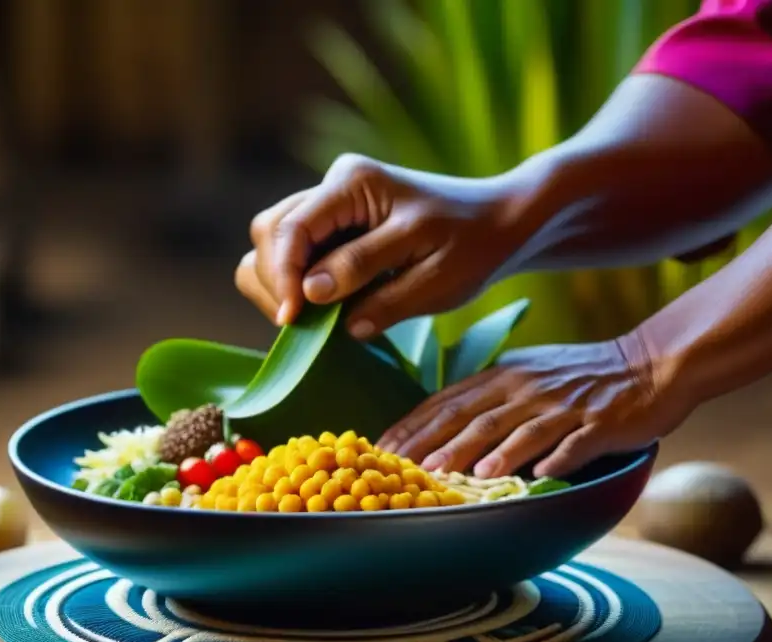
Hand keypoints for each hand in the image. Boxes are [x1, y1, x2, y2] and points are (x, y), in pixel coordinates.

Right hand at [235, 153, 519, 336]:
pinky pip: (293, 253)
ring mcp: (332, 206)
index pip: (291, 228)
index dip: (282, 276)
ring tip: (309, 321)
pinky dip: (293, 283)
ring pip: (271, 241)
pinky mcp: (335, 228)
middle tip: (304, 328)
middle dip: (275, 281)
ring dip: (278, 283)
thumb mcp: (431, 269)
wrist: (501, 226)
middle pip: (270, 231)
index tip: (292, 322)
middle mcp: (334, 187)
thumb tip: (313, 298)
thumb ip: (369, 277)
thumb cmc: (473, 245)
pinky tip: (319, 310)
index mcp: (353, 183)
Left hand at [378, 335, 690, 477]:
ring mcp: (564, 404)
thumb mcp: (527, 376)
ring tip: (455, 475)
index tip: (381, 448)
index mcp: (505, 376)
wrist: (651, 364)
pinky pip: (575, 442)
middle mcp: (527, 387)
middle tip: (403, 468)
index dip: (413, 425)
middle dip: (435, 443)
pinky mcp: (601, 422)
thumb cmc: (582, 377)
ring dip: (484, 453)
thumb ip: (488, 398)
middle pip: (473, 416)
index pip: (448, 401)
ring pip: (518, 429)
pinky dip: (556, 457)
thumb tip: (443, 427)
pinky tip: (539, 475)